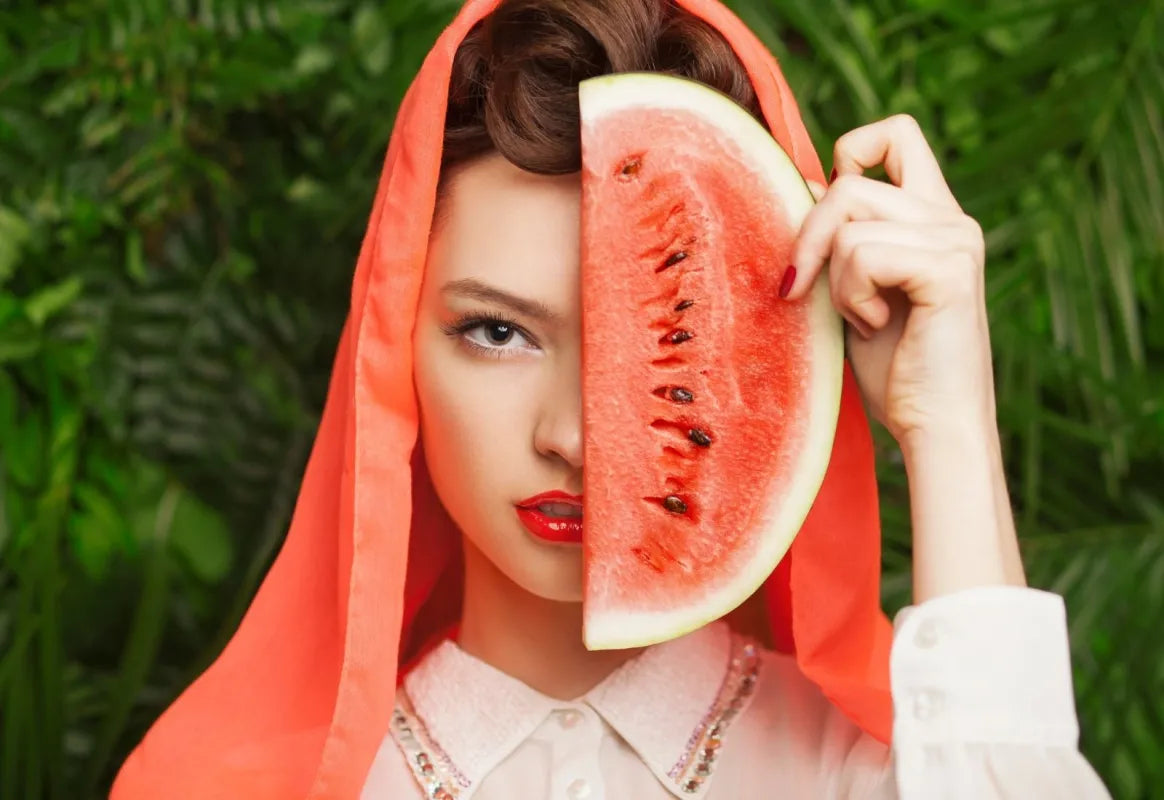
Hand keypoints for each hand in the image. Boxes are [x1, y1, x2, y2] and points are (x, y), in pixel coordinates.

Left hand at [780, 114, 995, 451]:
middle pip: (848, 180)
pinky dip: (852, 296)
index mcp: (931, 215)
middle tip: (799, 289)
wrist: (932, 427)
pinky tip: (877, 326)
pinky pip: (863, 254)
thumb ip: (837, 238)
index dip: (848, 154)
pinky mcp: (950, 266)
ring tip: (862, 318)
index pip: (895, 135)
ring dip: (834, 280)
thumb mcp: (850, 291)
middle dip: (808, 237)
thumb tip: (801, 182)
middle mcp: (950, 216)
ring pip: (848, 221)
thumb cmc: (893, 369)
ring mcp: (955, 237)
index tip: (822, 215)